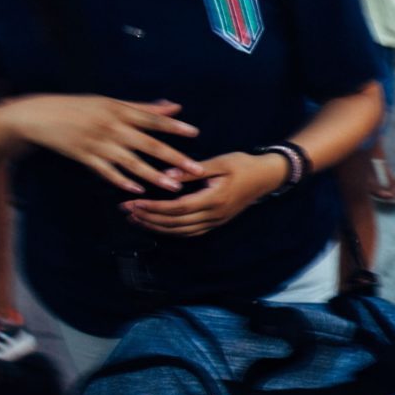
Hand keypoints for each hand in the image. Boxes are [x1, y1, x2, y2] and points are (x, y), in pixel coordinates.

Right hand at [5, 95, 201, 193]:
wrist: (37, 116)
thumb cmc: (78, 107)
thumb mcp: (109, 102)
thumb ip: (143, 108)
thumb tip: (175, 108)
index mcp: (118, 110)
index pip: (151, 119)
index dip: (173, 126)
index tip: (194, 133)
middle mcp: (110, 127)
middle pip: (147, 144)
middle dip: (173, 158)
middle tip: (196, 169)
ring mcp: (97, 143)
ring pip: (131, 162)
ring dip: (154, 176)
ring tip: (174, 187)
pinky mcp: (84, 157)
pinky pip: (107, 172)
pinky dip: (122, 181)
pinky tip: (139, 191)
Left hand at [124, 152, 281, 237]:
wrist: (267, 177)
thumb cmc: (244, 165)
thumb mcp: (219, 162)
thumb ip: (192, 171)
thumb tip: (167, 173)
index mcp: (214, 199)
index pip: (177, 208)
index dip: (153, 208)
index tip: (133, 202)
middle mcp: (214, 215)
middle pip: (175, 223)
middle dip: (148, 218)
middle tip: (126, 210)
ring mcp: (216, 221)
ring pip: (180, 231)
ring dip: (156, 227)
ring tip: (136, 219)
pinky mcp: (216, 222)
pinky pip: (190, 232)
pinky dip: (171, 231)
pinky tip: (157, 225)